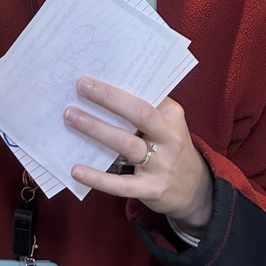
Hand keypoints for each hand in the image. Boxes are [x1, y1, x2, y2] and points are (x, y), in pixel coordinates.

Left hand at [64, 77, 212, 237]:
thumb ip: (144, 109)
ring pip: (126, 144)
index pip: (146, 94)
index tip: (95, 74)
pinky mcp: (151, 189)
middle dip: (109, 98)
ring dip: (96, 129)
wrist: (195, 190)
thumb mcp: (166, 125)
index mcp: (171, 116)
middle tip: (81, 86)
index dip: (120, 85)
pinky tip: (75, 169)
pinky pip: (120, 184)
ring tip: (71, 117)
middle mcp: (169, 138)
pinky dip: (97, 177)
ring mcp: (161, 165)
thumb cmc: (169, 148)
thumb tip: (104, 89)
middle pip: (139, 113)